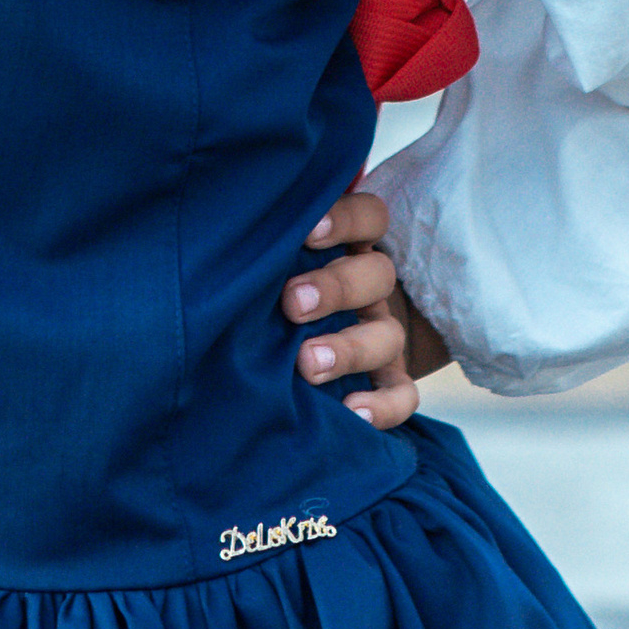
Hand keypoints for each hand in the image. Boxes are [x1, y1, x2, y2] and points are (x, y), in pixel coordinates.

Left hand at [282, 190, 454, 431]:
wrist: (297, 351)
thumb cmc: (272, 292)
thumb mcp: (275, 263)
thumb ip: (268, 247)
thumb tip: (225, 225)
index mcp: (347, 248)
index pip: (368, 216)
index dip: (346, 220)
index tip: (307, 233)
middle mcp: (369, 289)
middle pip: (377, 274)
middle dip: (335, 288)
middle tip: (292, 304)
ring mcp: (383, 336)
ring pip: (387, 336)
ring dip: (350, 348)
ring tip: (308, 364)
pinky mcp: (389, 382)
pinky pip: (403, 394)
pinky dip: (382, 406)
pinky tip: (351, 412)